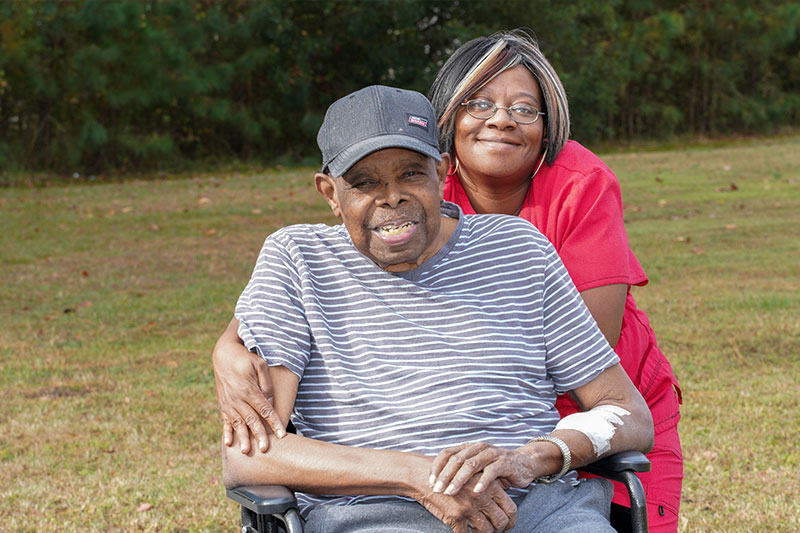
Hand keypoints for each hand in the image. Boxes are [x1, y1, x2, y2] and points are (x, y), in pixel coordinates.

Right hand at [212, 323, 285, 452]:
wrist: (223, 354)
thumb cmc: (245, 358)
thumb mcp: (259, 364)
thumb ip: (266, 383)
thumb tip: (269, 401)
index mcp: (249, 390)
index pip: (265, 409)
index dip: (274, 422)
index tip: (282, 434)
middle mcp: (237, 399)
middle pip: (251, 420)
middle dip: (259, 435)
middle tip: (265, 449)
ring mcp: (228, 403)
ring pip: (238, 424)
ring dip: (242, 438)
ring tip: (246, 451)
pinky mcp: (222, 404)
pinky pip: (225, 421)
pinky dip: (227, 432)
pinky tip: (229, 443)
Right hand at [419, 475, 516, 532]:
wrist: (423, 476)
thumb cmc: (449, 475)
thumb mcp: (472, 474)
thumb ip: (489, 485)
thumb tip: (503, 501)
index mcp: (489, 485)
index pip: (511, 508)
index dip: (511, 520)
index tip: (507, 524)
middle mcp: (481, 496)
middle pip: (501, 521)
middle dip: (499, 529)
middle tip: (495, 531)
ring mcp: (469, 507)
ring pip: (487, 530)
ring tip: (480, 532)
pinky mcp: (455, 517)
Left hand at [430, 442, 536, 496]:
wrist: (524, 463)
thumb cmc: (496, 468)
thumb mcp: (477, 468)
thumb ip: (461, 472)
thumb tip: (438, 485)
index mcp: (469, 447)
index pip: (447, 453)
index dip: (437, 467)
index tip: (430, 482)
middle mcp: (478, 447)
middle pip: (457, 459)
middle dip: (445, 476)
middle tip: (437, 490)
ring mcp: (492, 453)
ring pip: (471, 464)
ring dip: (459, 479)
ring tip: (451, 492)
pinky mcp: (505, 462)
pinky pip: (491, 471)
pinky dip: (482, 481)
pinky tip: (476, 492)